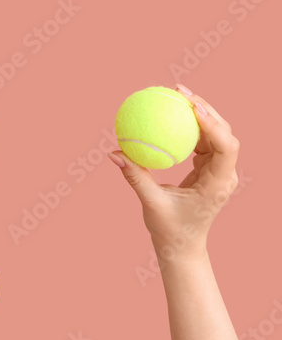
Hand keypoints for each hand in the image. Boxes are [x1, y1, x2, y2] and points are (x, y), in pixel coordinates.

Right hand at [109, 85, 239, 261]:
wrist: (183, 247)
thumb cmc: (169, 229)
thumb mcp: (150, 202)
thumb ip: (134, 176)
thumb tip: (114, 153)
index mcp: (217, 184)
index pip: (225, 147)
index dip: (213, 123)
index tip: (191, 107)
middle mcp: (224, 175)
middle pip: (224, 134)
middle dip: (205, 109)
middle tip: (179, 92)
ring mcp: (219, 172)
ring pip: (216, 134)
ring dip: (199, 114)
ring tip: (175, 96)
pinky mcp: (210, 170)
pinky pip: (203, 142)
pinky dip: (190, 128)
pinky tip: (171, 116)